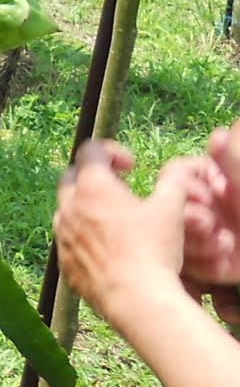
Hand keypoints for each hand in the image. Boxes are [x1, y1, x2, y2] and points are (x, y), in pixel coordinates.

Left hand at [54, 140, 200, 327]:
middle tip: (118, 192)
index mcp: (92, 187)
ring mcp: (62, 235)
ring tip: (113, 222)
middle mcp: (69, 207)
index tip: (130, 167)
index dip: (111, 152)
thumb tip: (174, 173)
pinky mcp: (63, 262)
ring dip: (84, 209)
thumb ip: (171, 183)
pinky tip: (107, 250)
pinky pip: (67, 241)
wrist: (136, 299)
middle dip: (92, 178)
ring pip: (66, 211)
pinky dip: (82, 238)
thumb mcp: (170, 209)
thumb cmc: (153, 251)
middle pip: (71, 178)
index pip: (89, 151)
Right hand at [183, 123, 239, 283]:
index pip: (175, 176)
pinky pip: (188, 267)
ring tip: (226, 247)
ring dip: (197, 245)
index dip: (183, 188)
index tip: (205, 199)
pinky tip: (224, 264)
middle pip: (168, 210)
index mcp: (210, 181)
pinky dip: (205, 267)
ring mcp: (201, 236)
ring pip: (174, 240)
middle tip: (211, 228)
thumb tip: (218, 133)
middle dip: (187, 222)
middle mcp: (201, 206)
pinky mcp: (206, 265)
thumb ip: (232, 163)